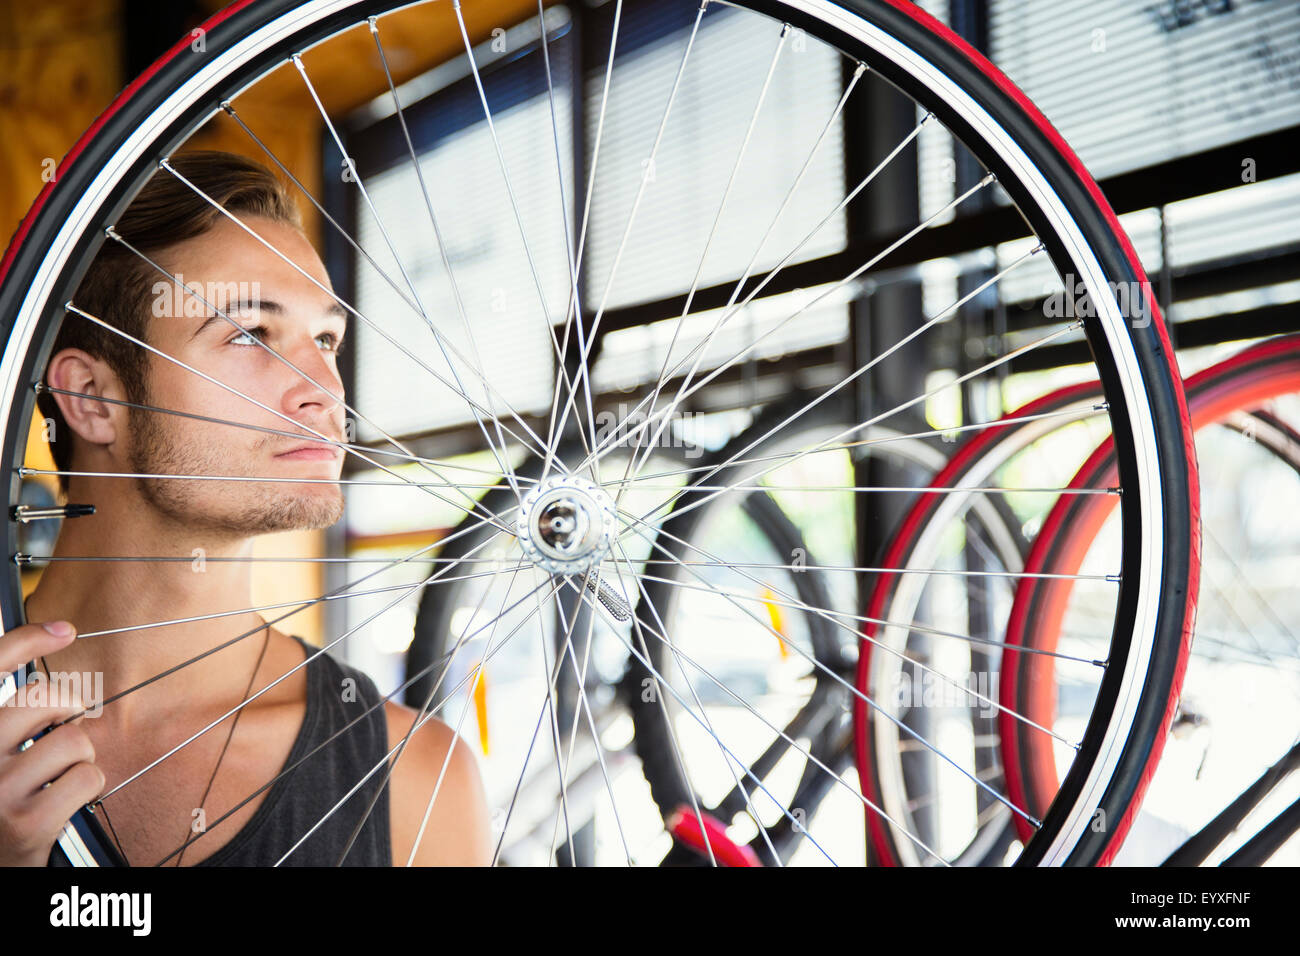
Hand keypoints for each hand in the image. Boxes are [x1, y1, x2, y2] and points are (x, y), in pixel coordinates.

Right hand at [0, 621, 104, 865]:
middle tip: (64, 727)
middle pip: (41, 701)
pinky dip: (88, 786)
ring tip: (58, 775)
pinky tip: (65, 801)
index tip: (63, 630)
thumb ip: (9, 714)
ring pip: (72, 741)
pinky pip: (87, 777)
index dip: (25, 642)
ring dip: (78, 757)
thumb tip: (57, 634)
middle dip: (67, 709)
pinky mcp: (25, 824)